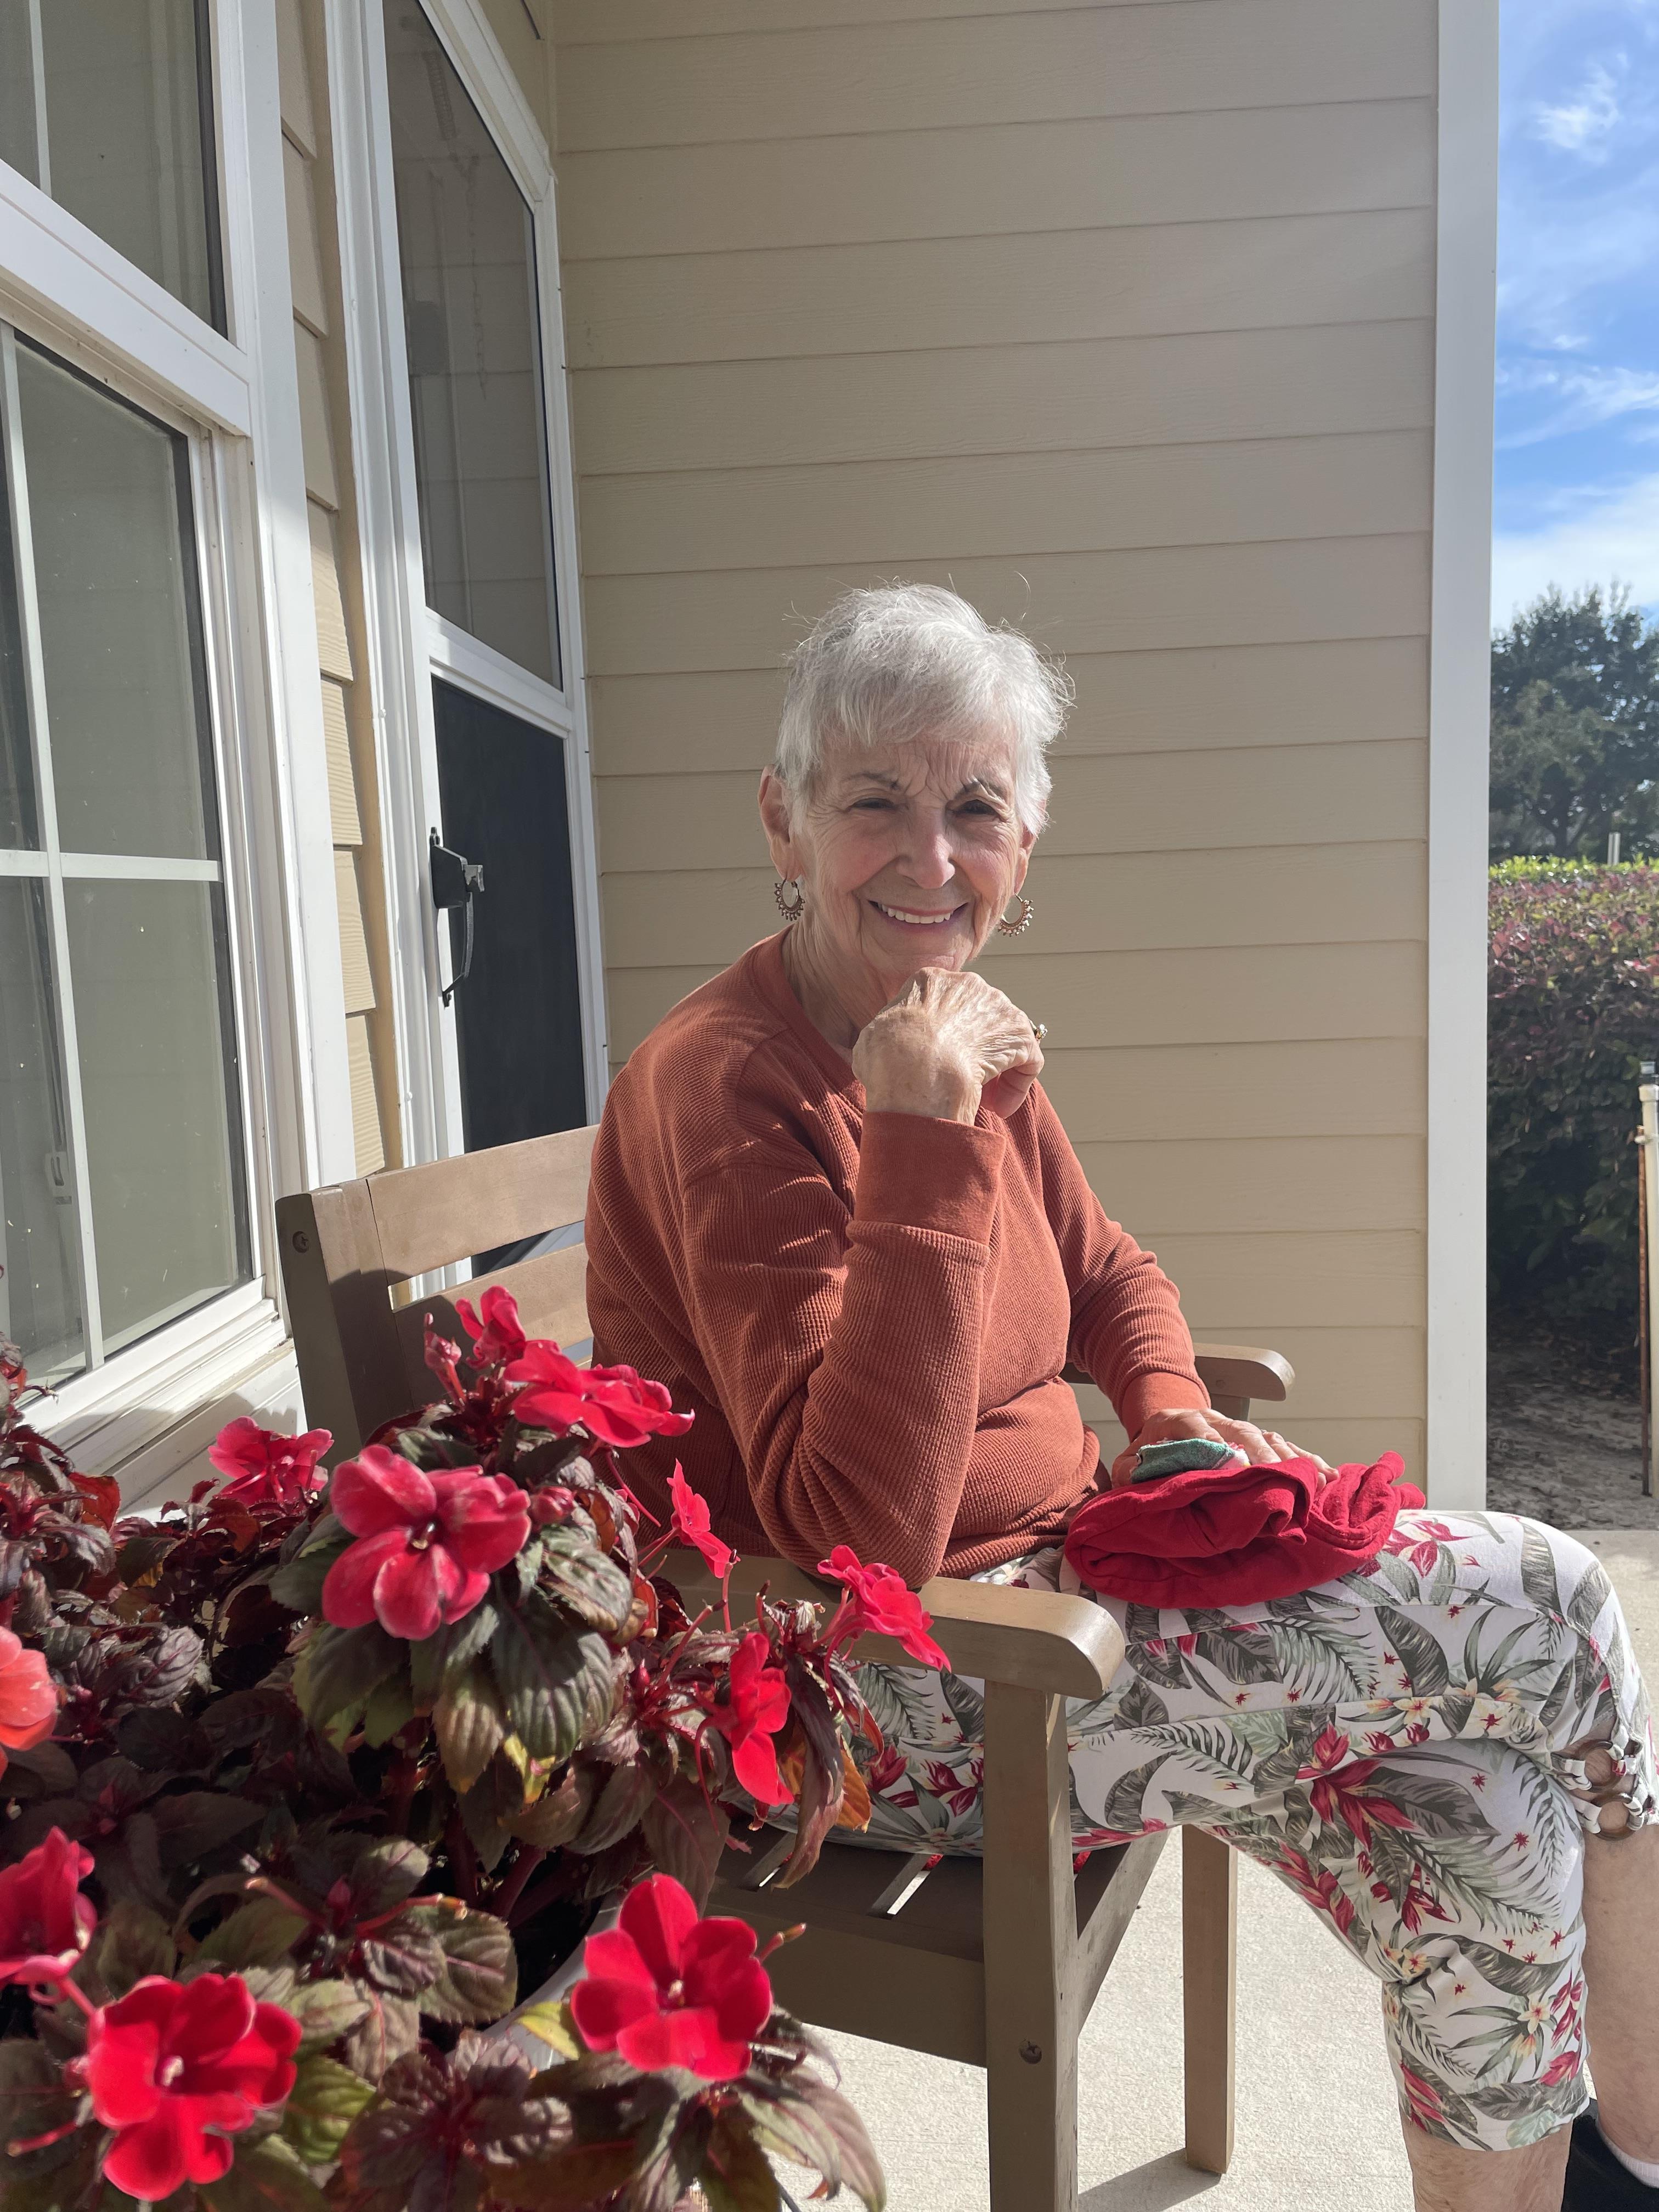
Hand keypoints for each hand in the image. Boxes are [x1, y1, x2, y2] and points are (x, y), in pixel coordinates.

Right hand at [852, 968, 1043, 1123]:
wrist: (914, 1068)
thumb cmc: (886, 1059)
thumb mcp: (870, 1040)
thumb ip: (885, 1038)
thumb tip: (879, 1051)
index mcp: (929, 981)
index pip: (944, 1006)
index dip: (943, 1039)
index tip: (937, 1065)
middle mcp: (967, 985)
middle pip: (978, 1019)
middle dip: (973, 1052)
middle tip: (962, 1082)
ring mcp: (997, 1006)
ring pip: (1004, 1038)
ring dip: (997, 1070)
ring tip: (984, 1100)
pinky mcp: (1019, 1034)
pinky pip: (1027, 1059)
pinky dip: (1018, 1084)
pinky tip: (999, 1108)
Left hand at [1108, 1406, 1333, 1490]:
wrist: (1165, 1423)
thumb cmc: (1149, 1450)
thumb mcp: (1130, 1458)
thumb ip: (1128, 1469)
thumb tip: (1134, 1480)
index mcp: (1179, 1421)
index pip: (1195, 1427)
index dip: (1211, 1443)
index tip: (1229, 1462)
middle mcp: (1214, 1419)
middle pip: (1239, 1430)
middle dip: (1259, 1452)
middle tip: (1275, 1475)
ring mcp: (1238, 1427)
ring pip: (1266, 1436)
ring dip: (1289, 1457)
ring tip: (1312, 1478)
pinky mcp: (1256, 1438)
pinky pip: (1284, 1445)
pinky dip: (1305, 1458)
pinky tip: (1325, 1474)